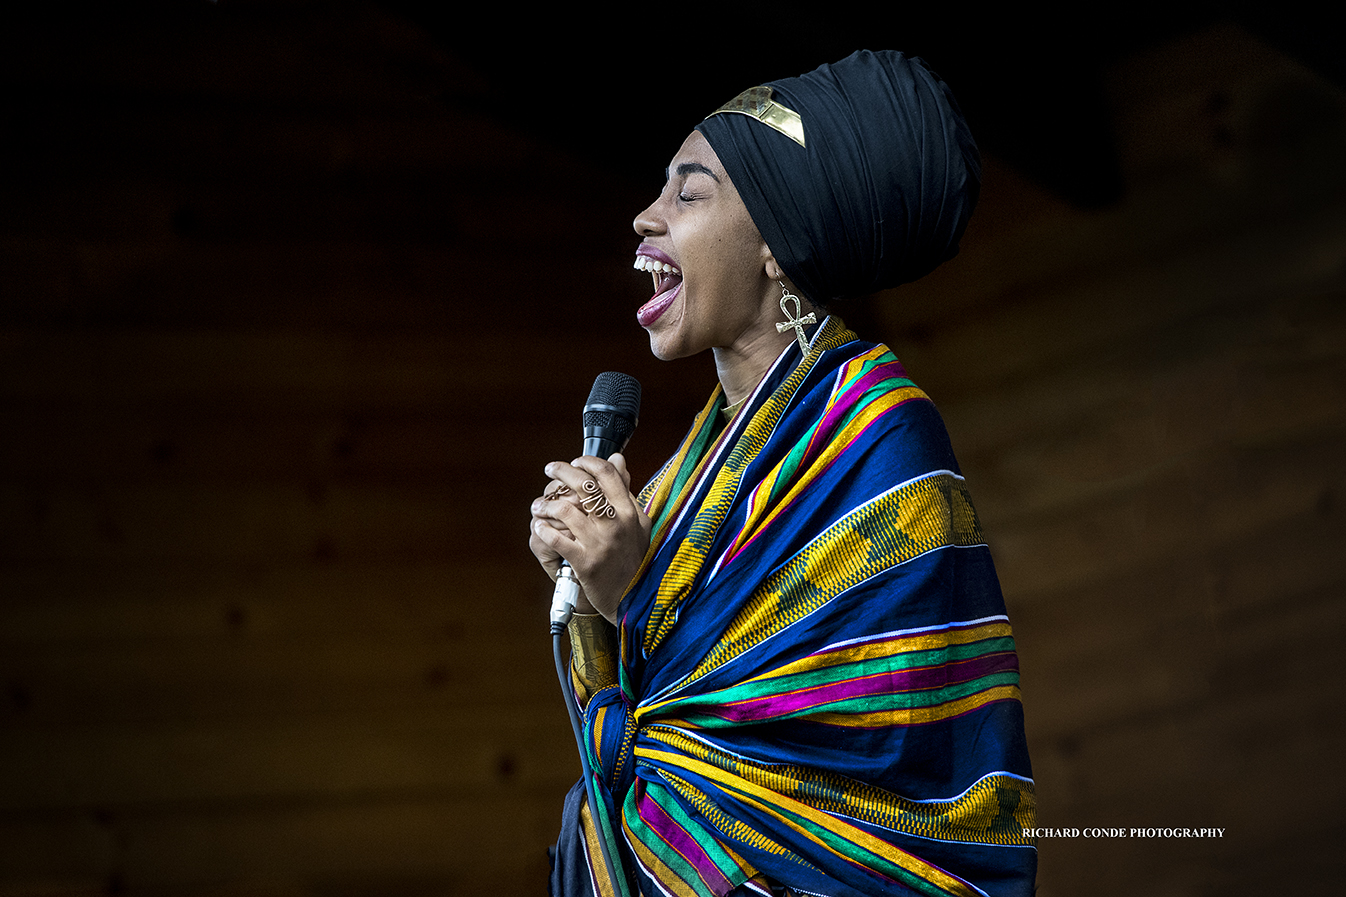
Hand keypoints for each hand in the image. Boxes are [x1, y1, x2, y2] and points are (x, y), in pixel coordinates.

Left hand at [529, 453, 652, 622]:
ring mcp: (600, 543)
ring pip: (565, 510)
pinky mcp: (585, 563)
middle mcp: (616, 524)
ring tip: (540, 505)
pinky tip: (540, 527)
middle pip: (584, 486)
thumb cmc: (633, 559)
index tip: (575, 462)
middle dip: (561, 472)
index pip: (607, 474)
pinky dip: (543, 530)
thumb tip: (617, 458)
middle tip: (550, 470)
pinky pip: (556, 539)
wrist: (634, 600)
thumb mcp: (637, 523)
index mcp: (630, 512)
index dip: (586, 462)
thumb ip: (626, 490)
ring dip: (546, 504)